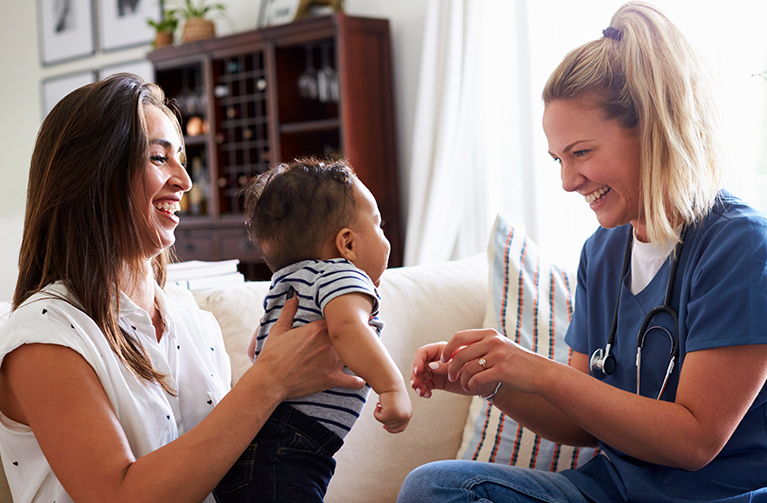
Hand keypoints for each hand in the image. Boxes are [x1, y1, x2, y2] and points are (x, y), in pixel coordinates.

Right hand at [249, 295, 364, 399]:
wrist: (269, 380)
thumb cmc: (272, 355)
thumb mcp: (279, 329)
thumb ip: (288, 311)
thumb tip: (292, 294)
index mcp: (318, 329)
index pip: (339, 319)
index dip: (345, 319)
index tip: (353, 318)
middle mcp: (329, 344)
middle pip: (352, 334)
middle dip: (361, 333)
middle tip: (370, 331)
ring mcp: (332, 362)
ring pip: (355, 355)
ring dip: (360, 353)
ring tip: (366, 351)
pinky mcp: (331, 379)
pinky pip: (352, 381)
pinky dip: (357, 381)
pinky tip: (361, 379)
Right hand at [374, 389, 411, 432]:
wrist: (390, 383)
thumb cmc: (393, 391)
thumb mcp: (399, 405)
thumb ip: (397, 415)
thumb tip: (388, 424)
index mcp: (408, 414)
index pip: (401, 428)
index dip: (392, 429)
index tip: (385, 426)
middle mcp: (405, 417)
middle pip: (391, 427)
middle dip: (385, 419)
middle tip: (382, 408)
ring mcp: (398, 416)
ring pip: (383, 421)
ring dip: (380, 412)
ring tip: (383, 403)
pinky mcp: (389, 414)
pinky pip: (378, 417)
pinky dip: (376, 410)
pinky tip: (379, 403)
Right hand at [410, 341, 472, 398]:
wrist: (484, 380)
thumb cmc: (476, 367)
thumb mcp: (463, 365)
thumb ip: (447, 365)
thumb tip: (430, 366)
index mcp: (441, 350)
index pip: (423, 352)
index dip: (418, 361)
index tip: (418, 371)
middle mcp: (435, 359)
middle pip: (418, 365)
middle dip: (415, 375)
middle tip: (416, 386)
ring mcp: (435, 371)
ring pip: (419, 376)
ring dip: (417, 384)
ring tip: (422, 393)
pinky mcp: (436, 381)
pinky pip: (425, 385)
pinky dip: (423, 390)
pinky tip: (427, 395)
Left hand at [443, 328, 540, 395]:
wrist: (540, 373)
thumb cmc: (516, 362)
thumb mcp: (499, 348)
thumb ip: (479, 348)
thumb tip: (453, 354)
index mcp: (490, 334)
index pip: (460, 336)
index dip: (448, 348)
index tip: (444, 359)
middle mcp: (493, 342)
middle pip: (461, 354)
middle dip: (451, 367)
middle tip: (451, 377)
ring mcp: (498, 355)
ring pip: (467, 368)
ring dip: (462, 380)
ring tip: (464, 385)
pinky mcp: (502, 370)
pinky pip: (477, 379)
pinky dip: (471, 386)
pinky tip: (473, 389)